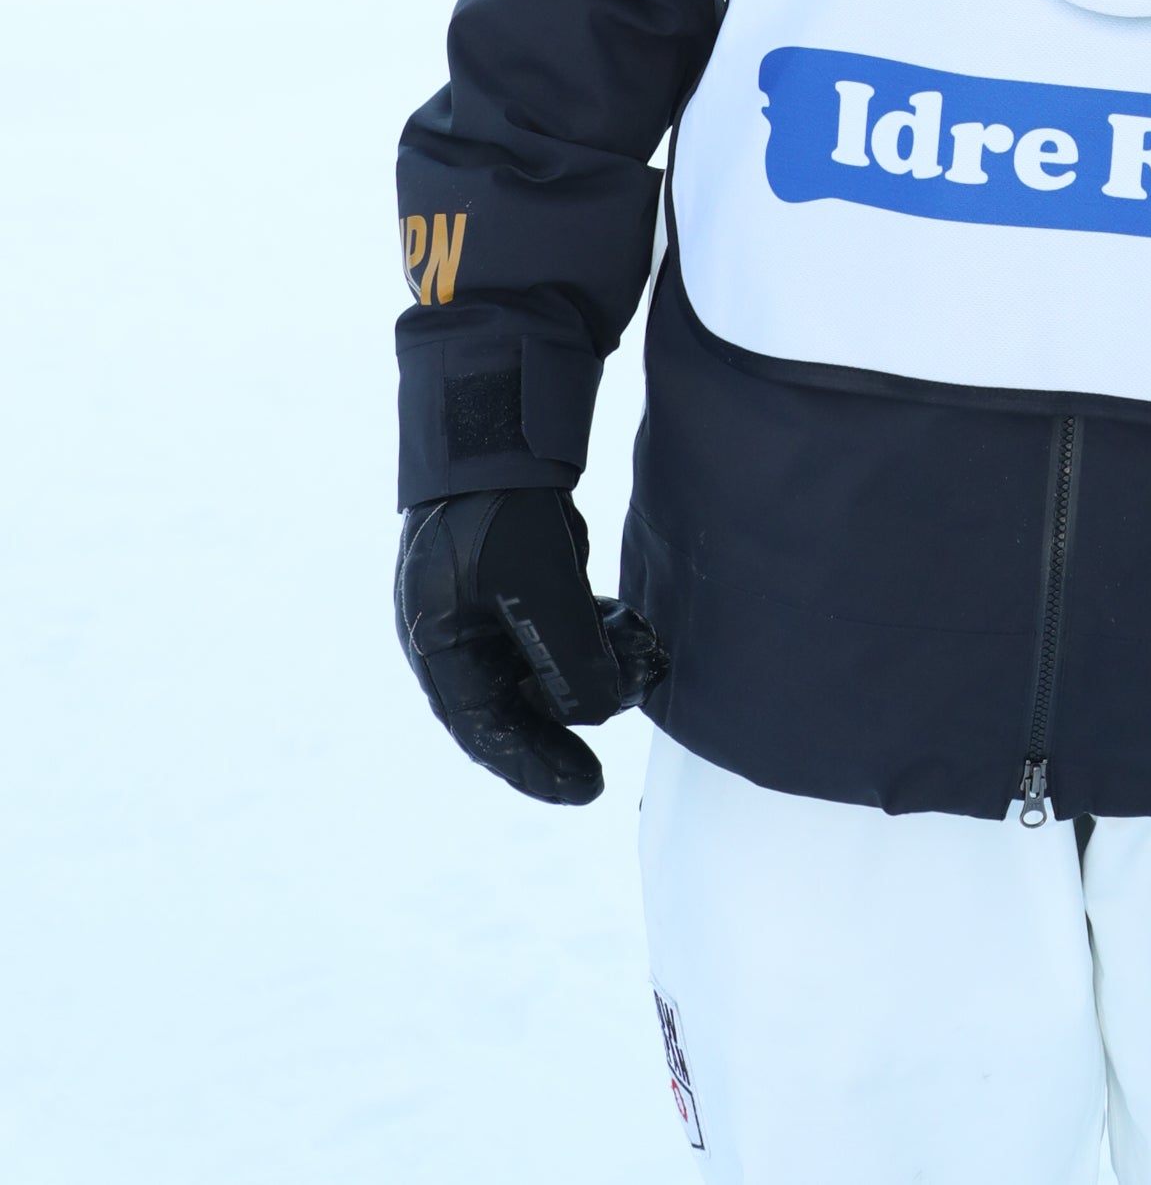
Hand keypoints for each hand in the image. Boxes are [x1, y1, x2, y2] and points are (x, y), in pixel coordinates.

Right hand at [394, 487, 666, 804]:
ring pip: (547, 664)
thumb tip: (602, 714)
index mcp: (439, 647)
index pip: (487, 733)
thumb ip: (571, 660)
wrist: (496, 426)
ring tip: (647, 657)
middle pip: (520, 702)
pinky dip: (595, 634)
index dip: (538, 767)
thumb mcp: (540, 588)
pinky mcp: (514, 581)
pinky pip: (558, 629)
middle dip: (581, 707)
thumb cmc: (501, 508)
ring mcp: (483, 607)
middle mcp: (455, 635)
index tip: (587, 790)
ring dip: (598, 666)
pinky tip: (633, 627)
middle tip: (635, 703)